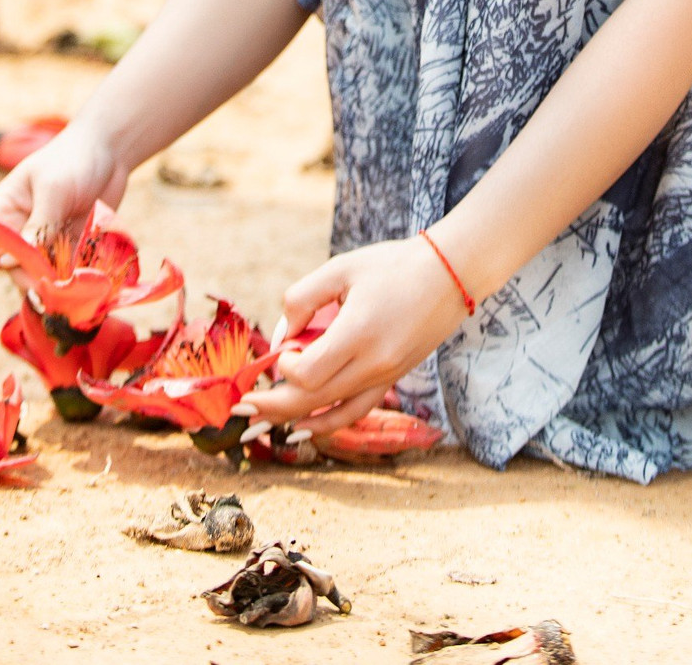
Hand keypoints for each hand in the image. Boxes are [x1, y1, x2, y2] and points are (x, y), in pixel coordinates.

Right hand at [0, 122, 128, 276]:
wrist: (109, 151)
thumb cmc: (72, 159)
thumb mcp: (53, 188)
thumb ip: (37, 224)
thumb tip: (8, 263)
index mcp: (3, 210)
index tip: (7, 257)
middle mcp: (19, 230)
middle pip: (8, 268)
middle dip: (26, 277)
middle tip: (51, 280)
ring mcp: (44, 243)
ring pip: (36, 277)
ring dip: (51, 283)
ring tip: (71, 284)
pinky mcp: (69, 251)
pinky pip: (64, 276)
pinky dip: (73, 282)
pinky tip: (87, 279)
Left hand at [250, 236, 467, 436]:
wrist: (450, 274)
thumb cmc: (393, 265)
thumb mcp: (341, 268)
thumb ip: (304, 298)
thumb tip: (281, 338)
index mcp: (359, 332)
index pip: (309, 372)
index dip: (286, 366)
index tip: (286, 347)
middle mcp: (374, 363)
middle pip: (314, 401)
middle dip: (273, 406)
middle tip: (240, 408)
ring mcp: (386, 376)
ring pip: (333, 414)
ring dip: (294, 420)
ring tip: (260, 422)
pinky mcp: (392, 379)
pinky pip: (356, 412)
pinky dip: (328, 424)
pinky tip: (305, 427)